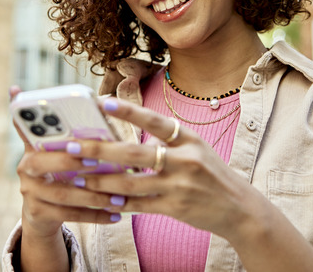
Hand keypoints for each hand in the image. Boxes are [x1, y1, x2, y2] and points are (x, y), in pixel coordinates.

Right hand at [10, 86, 122, 240]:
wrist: (42, 212)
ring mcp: (29, 192)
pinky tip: (116, 215)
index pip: (27, 128)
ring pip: (62, 193)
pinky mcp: (37, 213)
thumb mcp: (61, 150)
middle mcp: (25, 167)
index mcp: (32, 146)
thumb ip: (72, 132)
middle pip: (41, 162)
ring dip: (93, 195)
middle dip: (70, 161)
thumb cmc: (61, 171)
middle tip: (96, 161)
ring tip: (119, 197)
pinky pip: (68, 215)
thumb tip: (96, 103)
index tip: (53, 116)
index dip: (35, 123)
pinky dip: (95, 215)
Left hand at [67, 97, 260, 238]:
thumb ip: (167, 141)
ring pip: (131, 183)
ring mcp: (180, 185)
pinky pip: (139, 205)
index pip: (156, 121)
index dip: (130, 112)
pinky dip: (118, 203)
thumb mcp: (197, 149)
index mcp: (190, 139)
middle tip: (71, 146)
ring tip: (77, 176)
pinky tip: (100, 199)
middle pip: (135, 153)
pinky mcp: (175, 208)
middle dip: (100, 150)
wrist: (240, 208)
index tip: (104, 103)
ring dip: (101, 180)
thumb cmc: (211, 174)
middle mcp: (186, 160)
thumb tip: (129, 136)